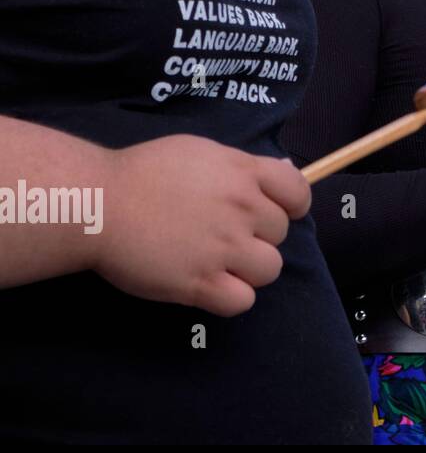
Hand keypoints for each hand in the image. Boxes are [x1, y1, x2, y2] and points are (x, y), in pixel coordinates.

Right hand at [89, 135, 309, 316]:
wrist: (99, 204)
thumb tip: (284, 172)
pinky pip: (242, 301)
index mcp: (244, 173)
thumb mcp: (201, 152)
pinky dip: (232, 297)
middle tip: (226, 234)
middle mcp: (242, 209)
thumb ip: (244, 166)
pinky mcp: (200, 283)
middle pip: (281, 232)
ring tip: (221, 262)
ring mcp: (223, 247)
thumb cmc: (144, 172)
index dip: (293, 205)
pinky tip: (211, 285)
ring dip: (251, 268)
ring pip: (270, 268)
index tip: (277, 212)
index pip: (299, 192)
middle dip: (259, 235)